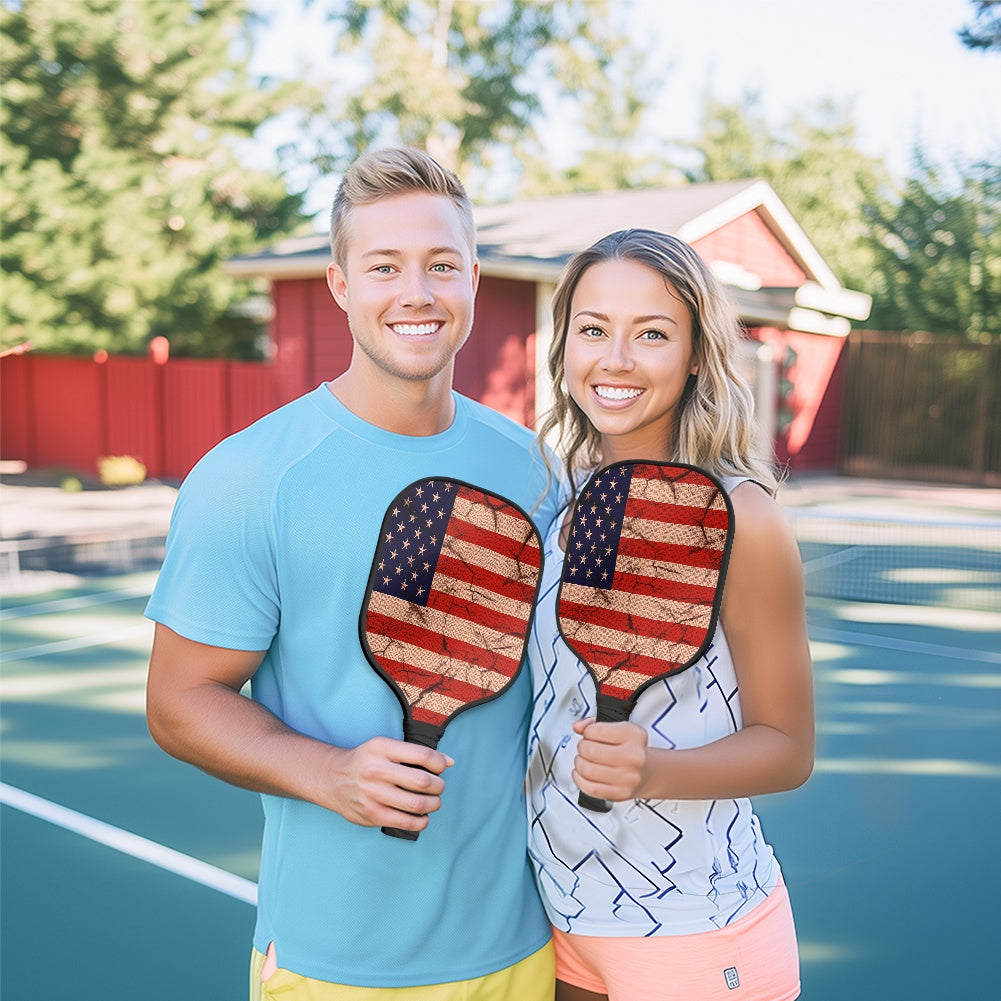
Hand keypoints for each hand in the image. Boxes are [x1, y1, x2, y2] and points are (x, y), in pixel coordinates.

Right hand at [324, 736, 453, 831]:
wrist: (332, 778)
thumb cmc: (365, 761)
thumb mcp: (385, 746)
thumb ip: (415, 753)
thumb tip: (448, 762)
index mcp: (382, 748)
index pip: (423, 755)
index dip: (439, 763)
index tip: (441, 768)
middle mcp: (376, 770)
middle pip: (423, 781)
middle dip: (438, 786)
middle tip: (438, 787)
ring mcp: (372, 794)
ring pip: (417, 804)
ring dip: (433, 804)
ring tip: (433, 802)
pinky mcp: (371, 814)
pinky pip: (405, 822)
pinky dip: (421, 821)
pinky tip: (422, 816)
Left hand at [572, 719, 649, 802]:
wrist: (646, 772)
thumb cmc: (630, 749)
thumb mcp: (618, 728)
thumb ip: (594, 723)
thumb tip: (577, 727)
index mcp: (634, 736)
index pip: (598, 731)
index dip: (587, 732)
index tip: (589, 734)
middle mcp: (633, 757)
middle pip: (590, 751)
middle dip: (582, 747)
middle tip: (585, 747)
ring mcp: (627, 777)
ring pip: (587, 770)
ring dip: (579, 763)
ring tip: (584, 760)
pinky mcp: (619, 794)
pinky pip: (590, 788)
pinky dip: (579, 779)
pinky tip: (583, 773)